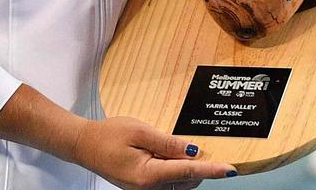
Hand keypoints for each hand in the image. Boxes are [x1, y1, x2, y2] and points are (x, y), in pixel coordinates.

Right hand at [69, 116, 236, 189]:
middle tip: (193, 144)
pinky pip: (168, 182)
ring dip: (185, 168)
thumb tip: (192, 151)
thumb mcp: (139, 131)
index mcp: (149, 175)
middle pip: (187, 179)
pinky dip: (174, 170)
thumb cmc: (108, 135)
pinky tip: (166, 155)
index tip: (230, 170)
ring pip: (179, 183)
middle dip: (196, 164)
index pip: (189, 171)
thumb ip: (167, 142)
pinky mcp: (143, 188)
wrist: (84, 146)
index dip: (212, 170)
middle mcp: (149, 189)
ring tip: (172, 147)